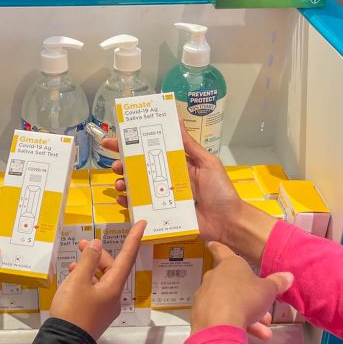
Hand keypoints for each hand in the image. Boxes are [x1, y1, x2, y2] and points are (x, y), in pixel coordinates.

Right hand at [50, 220, 145, 339]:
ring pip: (102, 280)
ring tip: (74, 261)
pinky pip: (95, 291)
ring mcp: (106, 306)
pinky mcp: (96, 313)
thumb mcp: (78, 281)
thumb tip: (97, 245)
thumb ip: (88, 260)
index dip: (134, 238)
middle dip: (99, 255)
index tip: (142, 223)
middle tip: (83, 244)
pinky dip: (86, 281)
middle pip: (112, 268)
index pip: (127, 257)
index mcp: (114, 286)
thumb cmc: (72, 311)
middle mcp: (114, 296)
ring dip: (90, 268)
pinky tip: (73, 277)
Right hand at [102, 127, 275, 264]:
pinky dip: (129, 204)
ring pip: (137, 187)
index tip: (114, 139)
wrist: (228, 222)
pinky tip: (123, 200)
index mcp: (178, 164)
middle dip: (123, 164)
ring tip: (120, 182)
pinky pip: (142, 208)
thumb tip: (177, 121)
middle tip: (114, 164)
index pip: (152, 150)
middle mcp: (168, 179)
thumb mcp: (208, 163)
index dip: (133, 144)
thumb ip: (190, 146)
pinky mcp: (162, 214)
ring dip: (124, 183)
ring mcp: (163, 197)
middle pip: (139, 169)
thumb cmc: (220, 191)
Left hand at [192, 241, 292, 336]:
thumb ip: (277, 283)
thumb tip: (288, 276)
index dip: (219, 247)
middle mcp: (214, 277)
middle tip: (265, 313)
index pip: (223, 251)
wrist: (219, 325)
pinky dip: (235, 325)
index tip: (211, 244)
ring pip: (230, 304)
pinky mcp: (201, 315)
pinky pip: (221, 317)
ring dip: (248, 317)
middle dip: (250, 299)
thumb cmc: (245, 299)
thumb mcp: (268, 290)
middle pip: (233, 285)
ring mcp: (206, 296)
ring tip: (264, 332)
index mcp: (229, 265)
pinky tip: (250, 337)